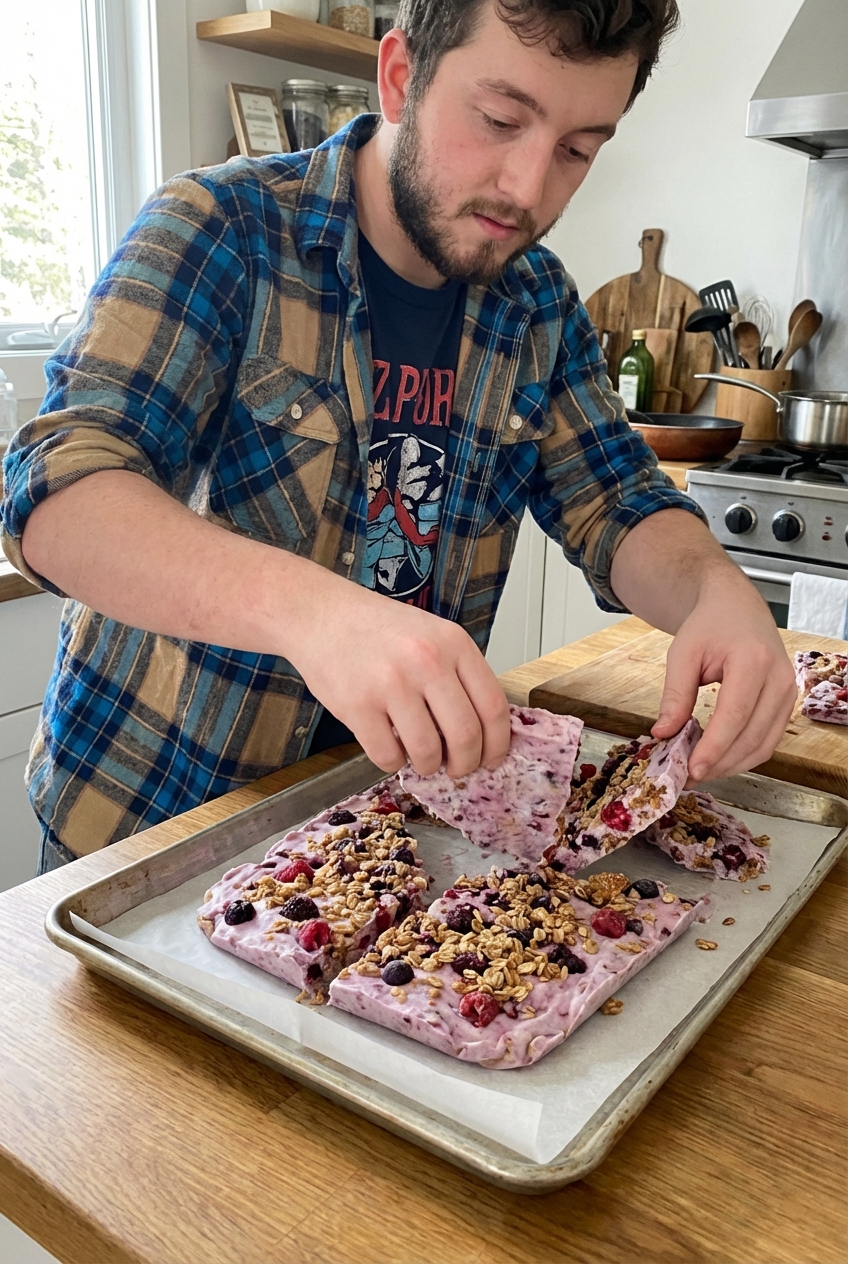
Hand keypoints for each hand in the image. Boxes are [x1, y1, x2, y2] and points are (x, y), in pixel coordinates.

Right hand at [288, 580, 511, 779]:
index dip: (497, 743)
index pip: (493, 706)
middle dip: (466, 764)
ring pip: (428, 752)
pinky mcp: (357, 705)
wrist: (321, 614)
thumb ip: (459, 675)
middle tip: (457, 769)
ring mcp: (391, 683)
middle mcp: (427, 661)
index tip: (492, 760)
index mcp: (454, 643)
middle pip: (466, 735)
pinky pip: (388, 756)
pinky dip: (393, 762)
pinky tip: (390, 747)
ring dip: (428, 766)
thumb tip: (484, 732)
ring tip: (422, 759)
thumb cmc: (378, 629)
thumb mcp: (433, 635)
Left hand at [651, 580, 795, 783]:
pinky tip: (718, 760)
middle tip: (687, 777)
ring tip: (699, 772)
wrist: (736, 608)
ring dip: (731, 766)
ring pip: (763, 746)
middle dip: (719, 763)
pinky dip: (743, 756)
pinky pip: (768, 741)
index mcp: (753, 661)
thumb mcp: (683, 653)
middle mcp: (779, 679)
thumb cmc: (709, 625)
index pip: (735, 715)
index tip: (692, 769)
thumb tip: (664, 734)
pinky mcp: (786, 704)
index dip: (714, 747)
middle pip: (752, 736)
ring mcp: (788, 693)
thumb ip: (675, 694)